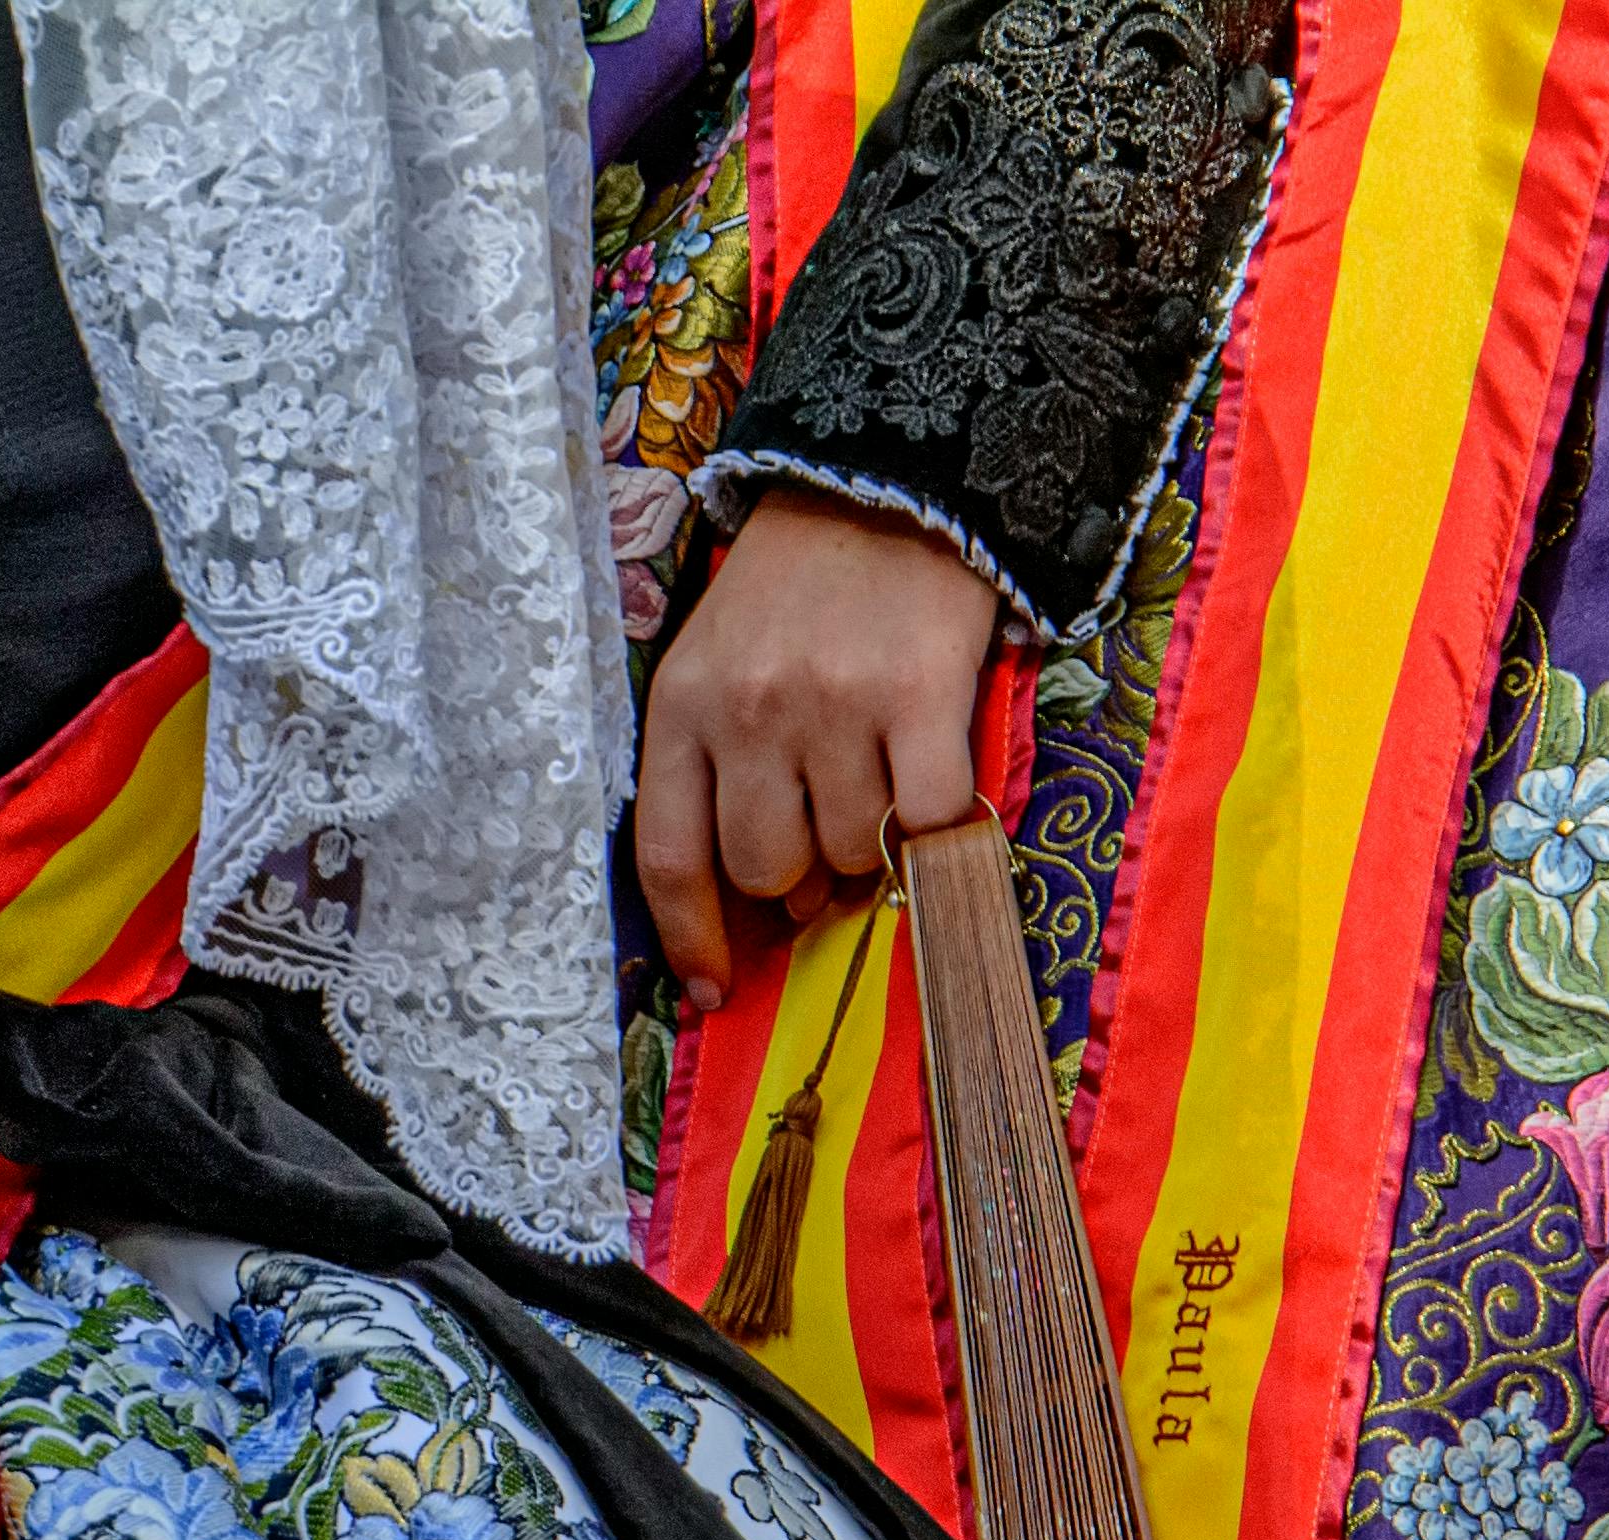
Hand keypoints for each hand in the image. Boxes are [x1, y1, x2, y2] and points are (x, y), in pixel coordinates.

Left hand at [631, 491, 1007, 1012]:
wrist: (888, 481)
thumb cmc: (796, 593)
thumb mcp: (717, 666)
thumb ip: (718, 774)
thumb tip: (767, 909)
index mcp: (684, 706)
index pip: (671, 858)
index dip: (693, 939)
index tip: (712, 988)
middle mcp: (751, 710)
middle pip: (766, 869)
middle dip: (796, 877)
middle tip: (825, 831)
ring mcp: (836, 704)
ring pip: (850, 852)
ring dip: (867, 841)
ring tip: (877, 773)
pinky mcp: (921, 696)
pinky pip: (929, 820)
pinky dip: (937, 825)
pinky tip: (931, 779)